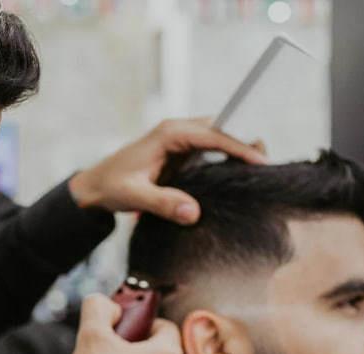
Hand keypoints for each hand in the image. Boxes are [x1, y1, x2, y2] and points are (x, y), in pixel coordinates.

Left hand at [68, 118, 267, 223]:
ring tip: (261, 170)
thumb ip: (163, 203)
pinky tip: (239, 176)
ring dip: (238, 151)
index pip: (214, 135)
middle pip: (221, 131)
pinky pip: (211, 151)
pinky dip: (226, 160)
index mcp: (169, 134)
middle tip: (269, 164)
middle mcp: (177, 131)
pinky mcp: (181, 153)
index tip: (261, 162)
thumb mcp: (135, 196)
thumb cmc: (112, 187)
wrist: (95, 186)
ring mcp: (181, 140)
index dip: (239, 147)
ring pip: (219, 139)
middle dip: (245, 144)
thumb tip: (194, 212)